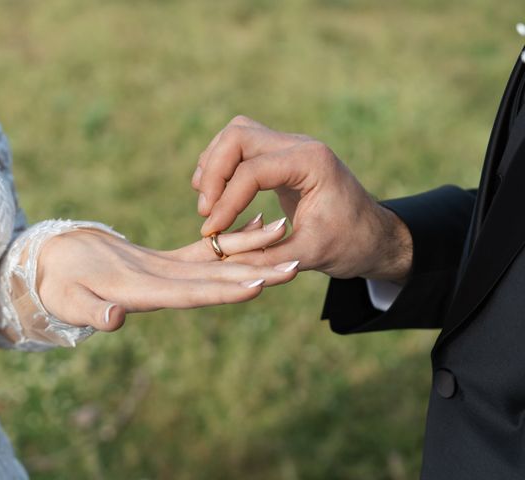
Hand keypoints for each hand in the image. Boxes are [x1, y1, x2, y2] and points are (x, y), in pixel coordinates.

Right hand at [36, 215, 299, 331]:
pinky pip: (204, 249)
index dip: (226, 291)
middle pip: (218, 281)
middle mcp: (167, 286)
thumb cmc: (54, 284)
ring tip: (285, 231)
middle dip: (257, 273)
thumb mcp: (67, 297)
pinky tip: (254, 219)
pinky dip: (229, 237)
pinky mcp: (166, 261)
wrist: (52, 270)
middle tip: (297, 263)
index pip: (194, 293)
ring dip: (250, 250)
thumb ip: (90, 310)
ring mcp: (169, 274)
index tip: (261, 283)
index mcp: (146, 293)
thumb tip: (113, 318)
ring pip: (217, 262)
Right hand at [192, 115, 411, 281]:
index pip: (253, 170)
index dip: (226, 201)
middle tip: (206, 211)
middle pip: (238, 136)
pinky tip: (218, 196)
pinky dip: (223, 167)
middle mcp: (299, 145)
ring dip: (214, 165)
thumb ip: (267, 256)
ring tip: (207, 203)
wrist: (372, 236)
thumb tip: (223, 256)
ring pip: (236, 135)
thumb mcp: (310, 255)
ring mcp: (289, 146)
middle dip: (214, 172)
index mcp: (312, 163)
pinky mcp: (281, 156)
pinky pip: (241, 147)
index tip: (211, 231)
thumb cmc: (350, 244)